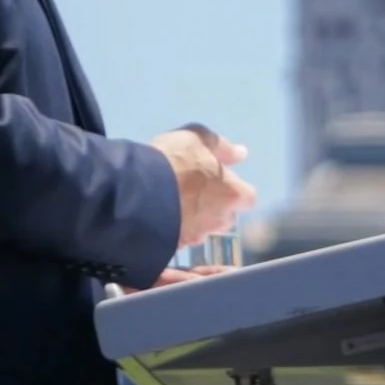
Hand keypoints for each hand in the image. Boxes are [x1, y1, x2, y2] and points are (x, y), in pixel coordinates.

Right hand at [152, 124, 256, 248]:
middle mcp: (218, 219)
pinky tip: (160, 218)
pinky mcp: (172, 246)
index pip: (248, 198)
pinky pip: (179, 239)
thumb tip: (240, 153)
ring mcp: (196, 235)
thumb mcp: (195, 138)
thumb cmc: (172, 161)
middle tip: (197, 193)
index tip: (222, 182)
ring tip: (175, 205)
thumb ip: (220, 146)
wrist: (136, 192)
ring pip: (203, 230)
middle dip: (216, 208)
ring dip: (195, 220)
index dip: (235, 190)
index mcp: (230, 193)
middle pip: (226, 218)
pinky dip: (174, 230)